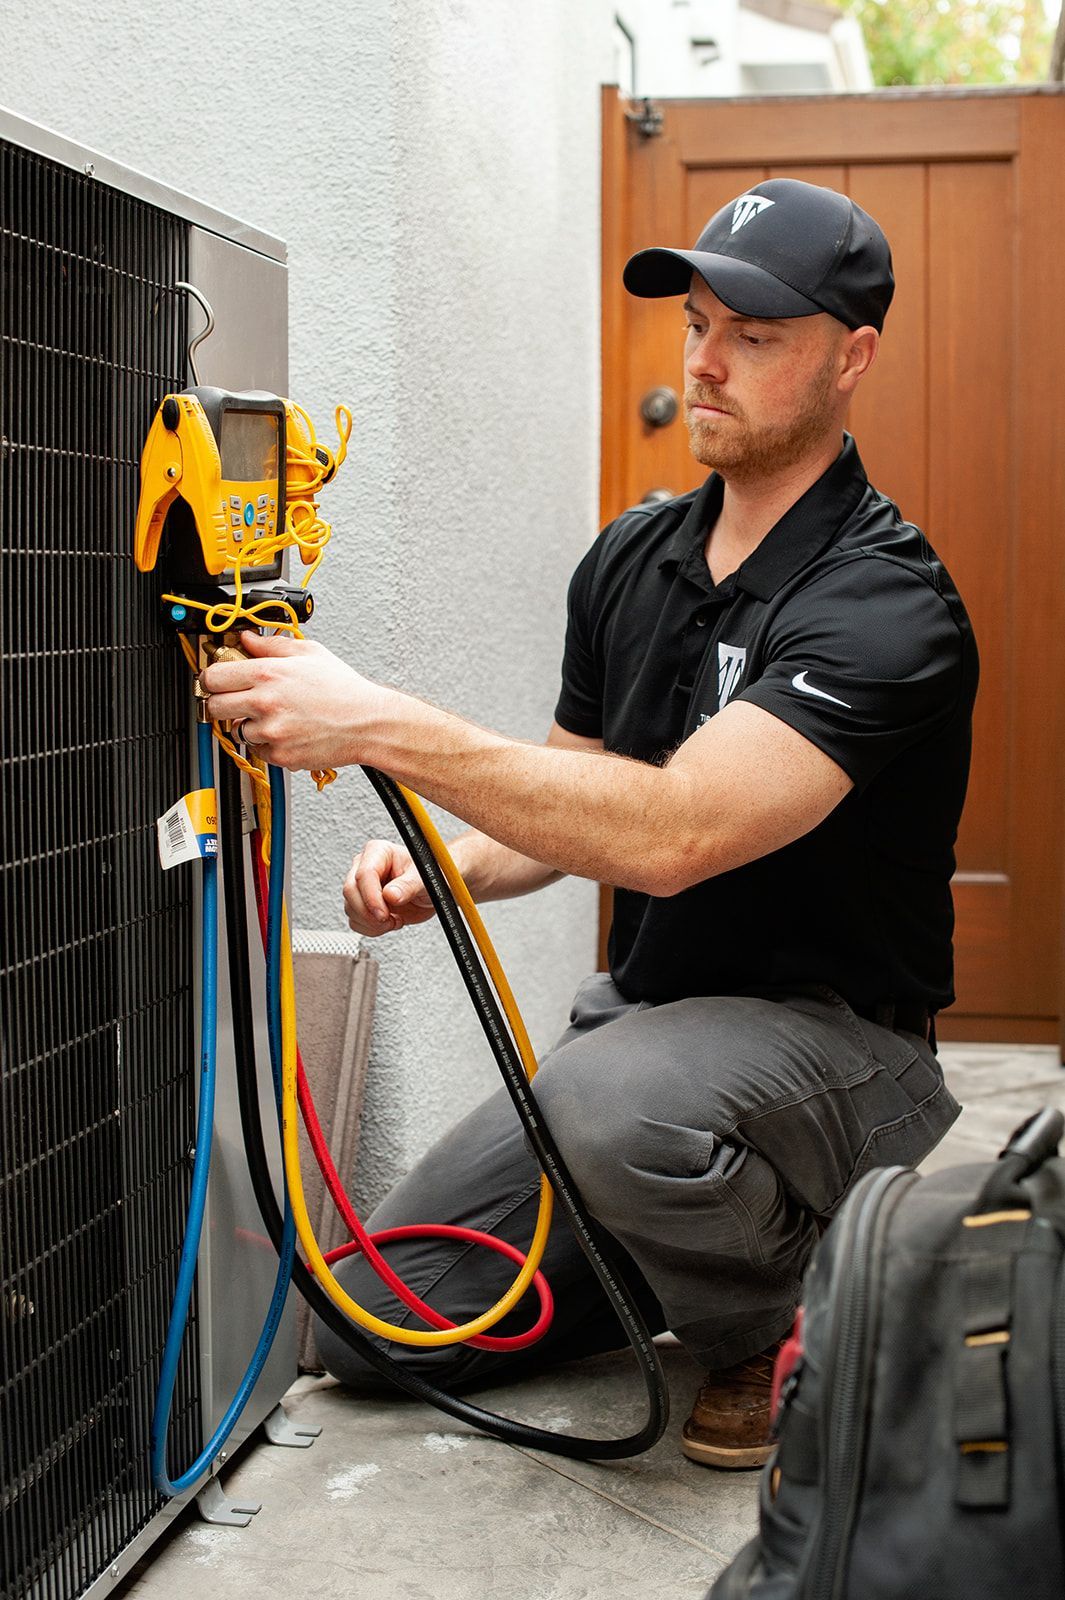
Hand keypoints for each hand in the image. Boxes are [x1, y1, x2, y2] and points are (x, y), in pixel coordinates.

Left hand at [199, 631, 389, 770]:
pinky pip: (258, 749)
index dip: (212, 678)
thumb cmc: (344, 690)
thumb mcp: (310, 653)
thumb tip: (248, 638)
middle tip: (239, 700)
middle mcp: (265, 703)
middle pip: (214, 706)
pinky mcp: (279, 754)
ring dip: (249, 724)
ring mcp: (270, 732)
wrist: (367, 723)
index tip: (217, 680)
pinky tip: (288, 730)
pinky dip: (268, 742)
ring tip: (276, 716)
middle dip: (223, 702)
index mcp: (268, 674)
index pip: (213, 677)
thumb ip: (272, 644)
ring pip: (237, 730)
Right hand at [344, 841, 434, 935]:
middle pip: (350, 891)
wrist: (430, 891)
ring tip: (395, 920)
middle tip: (389, 920)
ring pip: (350, 908)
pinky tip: (389, 923)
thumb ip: (408, 886)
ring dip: (372, 922)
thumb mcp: (424, 879)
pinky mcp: (362, 903)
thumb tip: (391, 895)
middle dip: (368, 912)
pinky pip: (355, 921)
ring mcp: (361, 886)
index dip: (371, 897)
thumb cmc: (428, 876)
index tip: (383, 914)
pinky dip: (371, 929)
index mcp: (379, 852)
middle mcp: (365, 866)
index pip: (364, 874)